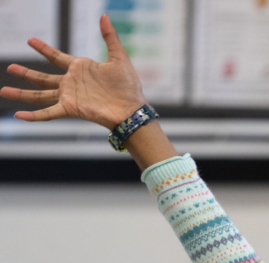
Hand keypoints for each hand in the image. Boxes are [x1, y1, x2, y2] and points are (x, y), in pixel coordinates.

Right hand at [0, 14, 144, 128]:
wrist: (132, 110)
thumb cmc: (128, 87)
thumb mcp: (119, 57)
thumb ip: (109, 37)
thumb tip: (104, 16)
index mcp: (80, 69)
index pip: (56, 57)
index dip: (44, 49)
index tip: (30, 40)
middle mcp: (71, 83)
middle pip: (42, 78)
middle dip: (26, 73)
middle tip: (10, 67)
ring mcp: (69, 97)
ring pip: (40, 95)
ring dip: (22, 94)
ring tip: (4, 90)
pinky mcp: (71, 109)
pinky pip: (49, 112)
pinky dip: (34, 115)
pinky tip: (19, 116)